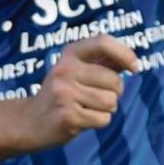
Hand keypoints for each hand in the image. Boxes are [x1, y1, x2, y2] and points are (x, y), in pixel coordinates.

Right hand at [14, 34, 138, 149]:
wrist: (29, 121)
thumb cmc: (61, 94)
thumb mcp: (76, 70)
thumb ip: (103, 63)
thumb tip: (132, 61)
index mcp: (69, 54)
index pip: (103, 42)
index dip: (124, 53)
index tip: (134, 67)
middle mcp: (65, 70)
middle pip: (114, 81)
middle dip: (114, 93)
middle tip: (95, 97)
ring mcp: (64, 93)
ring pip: (111, 102)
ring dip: (106, 109)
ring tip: (86, 108)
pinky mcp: (67, 116)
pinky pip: (103, 119)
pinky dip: (98, 122)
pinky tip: (81, 119)